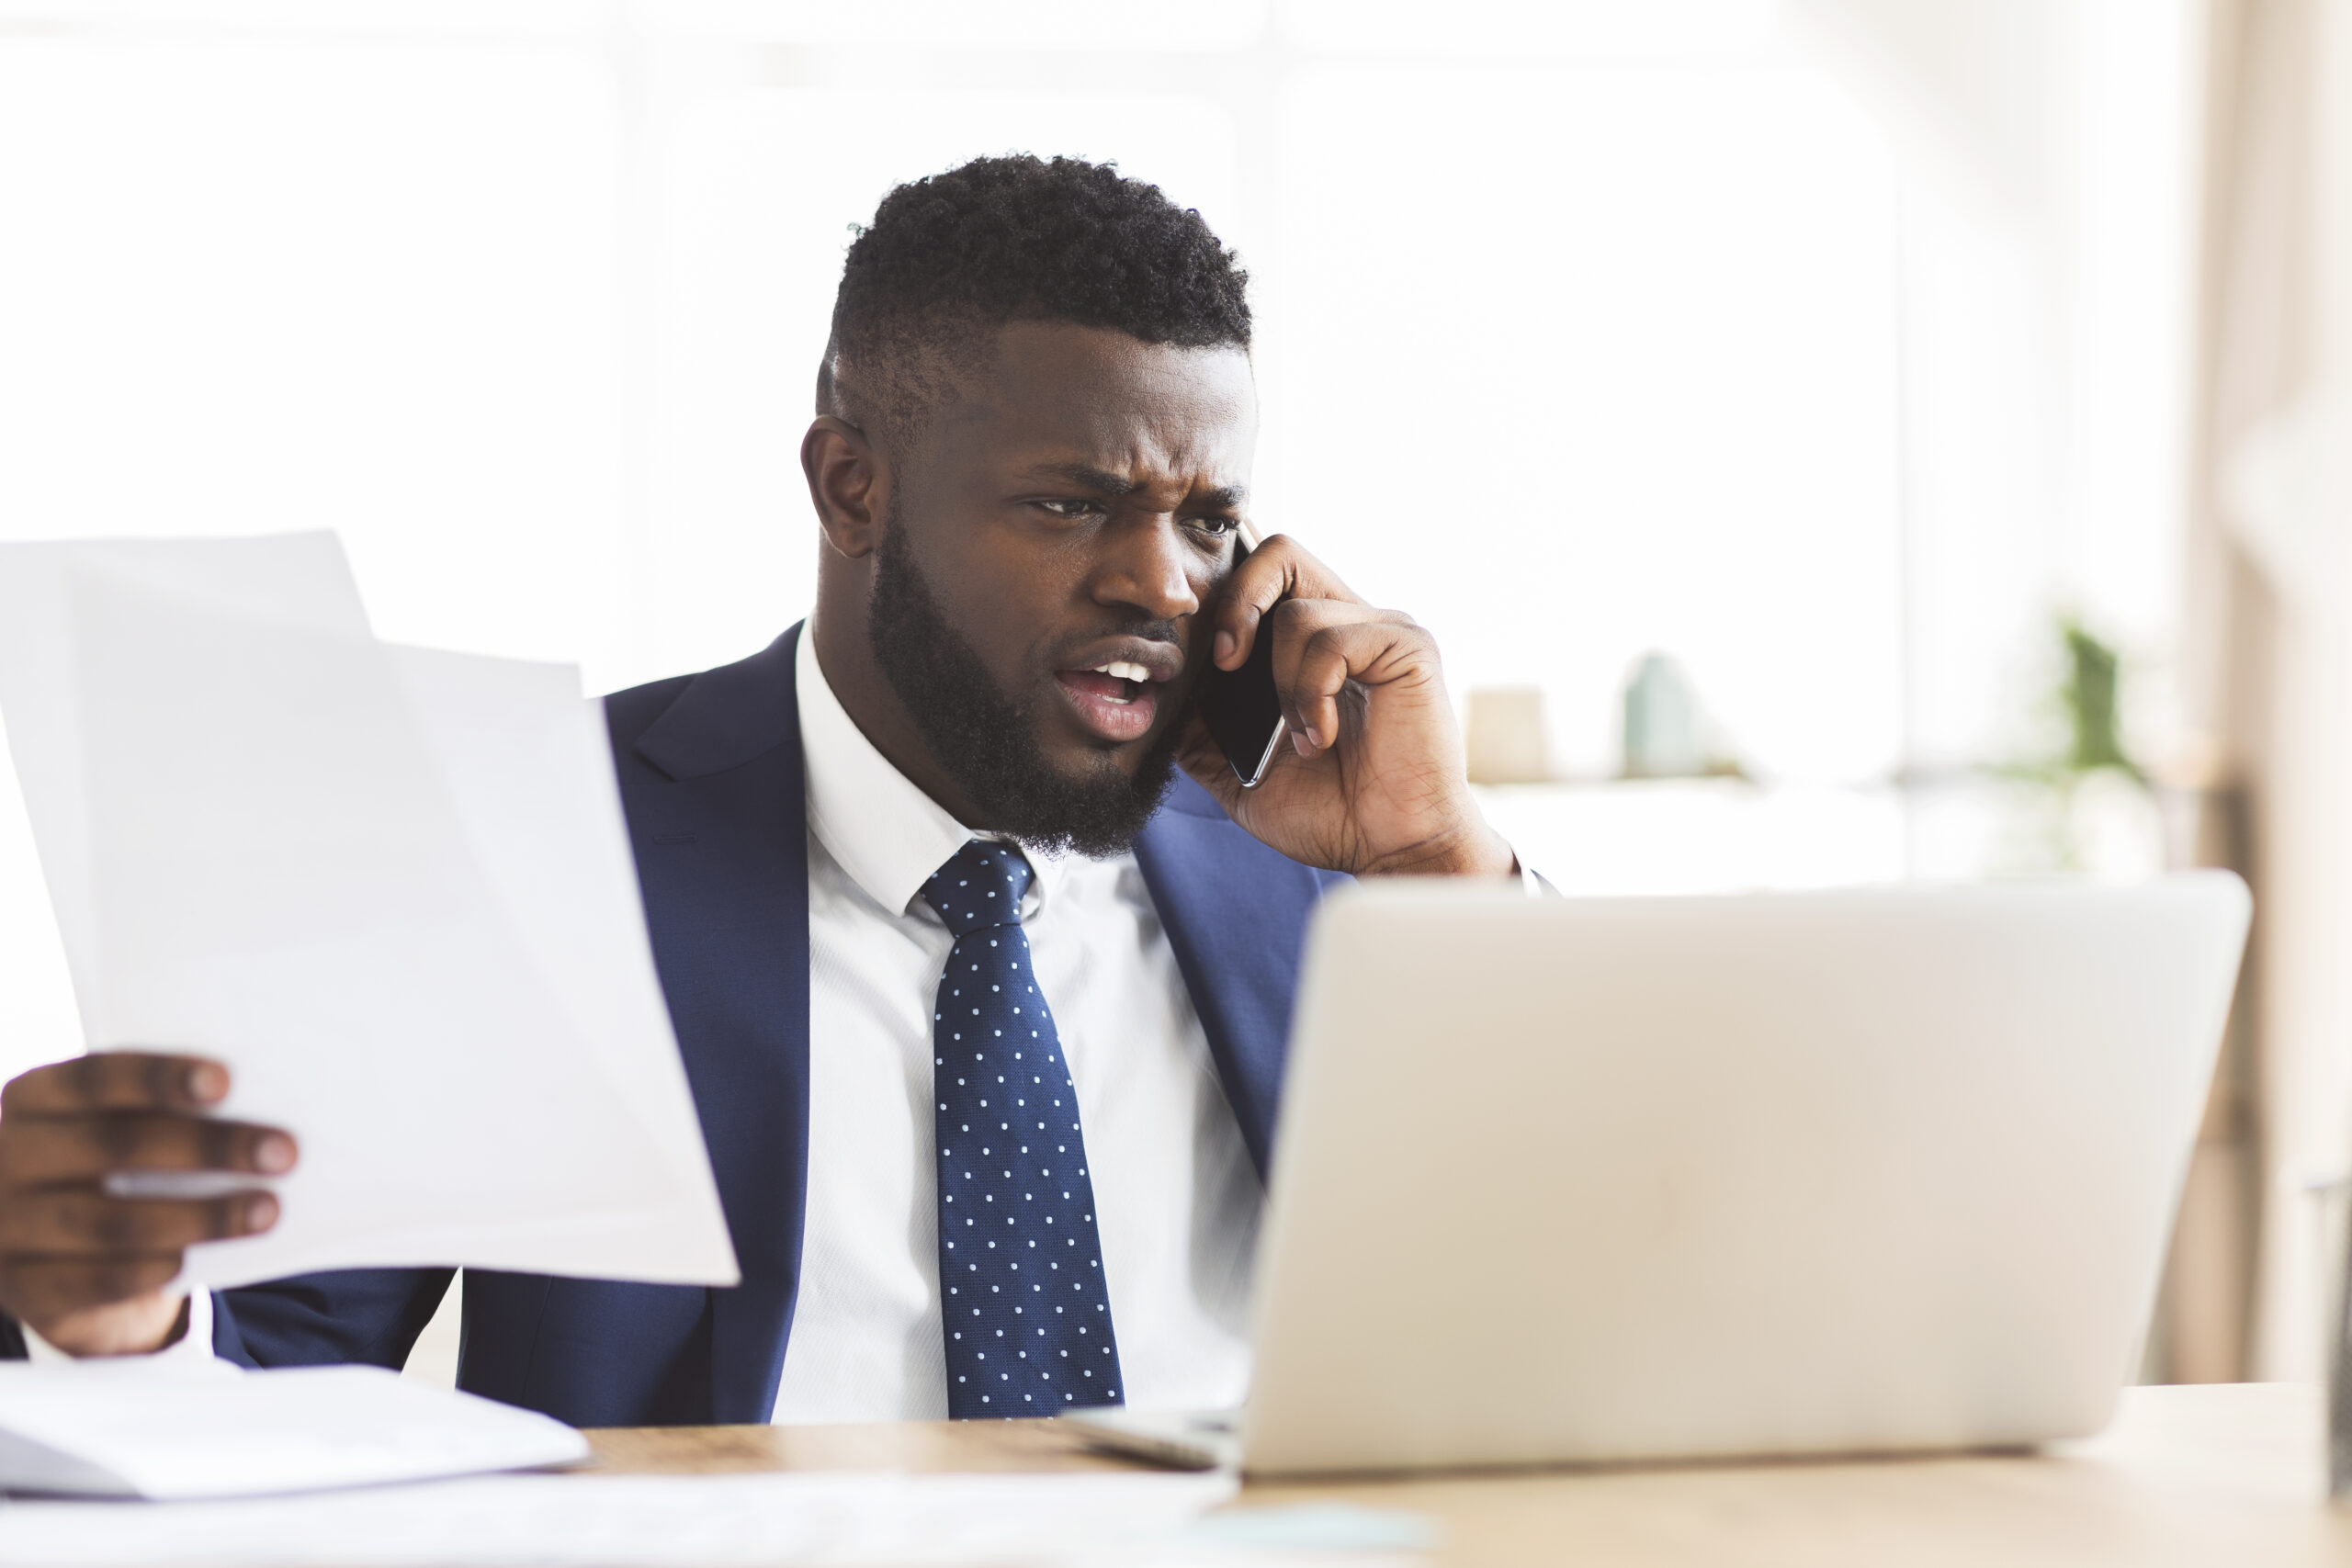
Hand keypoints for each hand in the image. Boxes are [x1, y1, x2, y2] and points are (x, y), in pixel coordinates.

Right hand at [0, 1053, 294, 1355]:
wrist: (58, 1261)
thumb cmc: (115, 1172)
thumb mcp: (123, 1132)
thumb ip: (165, 1114)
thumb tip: (268, 1106)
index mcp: (34, 1099)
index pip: (93, 1078)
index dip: (157, 1077)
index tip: (225, 1082)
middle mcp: (9, 1156)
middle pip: (112, 1146)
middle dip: (207, 1146)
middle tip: (283, 1152)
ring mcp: (8, 1227)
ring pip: (110, 1221)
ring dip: (200, 1217)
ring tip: (267, 1210)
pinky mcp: (24, 1289)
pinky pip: (94, 1280)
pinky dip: (150, 1269)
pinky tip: (193, 1262)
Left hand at [1177, 535, 1514, 877]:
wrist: (1392, 851)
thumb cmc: (1334, 815)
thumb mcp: (1243, 776)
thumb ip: (1203, 735)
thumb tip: (1159, 701)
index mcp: (1315, 646)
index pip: (1265, 576)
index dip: (1225, 600)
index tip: (1207, 659)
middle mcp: (1351, 624)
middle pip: (1281, 553)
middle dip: (1237, 603)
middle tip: (1226, 662)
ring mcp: (1382, 631)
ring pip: (1297, 611)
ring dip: (1282, 684)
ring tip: (1303, 739)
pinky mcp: (1408, 648)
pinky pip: (1333, 639)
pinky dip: (1312, 693)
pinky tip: (1322, 736)